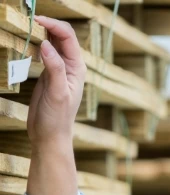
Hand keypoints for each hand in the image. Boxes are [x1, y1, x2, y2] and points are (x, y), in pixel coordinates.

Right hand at [27, 16, 85, 148]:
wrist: (49, 134)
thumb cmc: (57, 118)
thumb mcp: (57, 93)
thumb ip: (54, 68)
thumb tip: (46, 45)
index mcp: (76, 68)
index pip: (68, 37)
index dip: (53, 25)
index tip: (36, 19)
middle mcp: (69, 66)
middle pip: (60, 36)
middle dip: (47, 24)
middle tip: (28, 20)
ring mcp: (58, 68)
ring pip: (51, 42)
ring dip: (41, 32)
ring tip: (27, 26)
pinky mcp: (47, 73)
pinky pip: (43, 52)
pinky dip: (36, 43)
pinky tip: (28, 41)